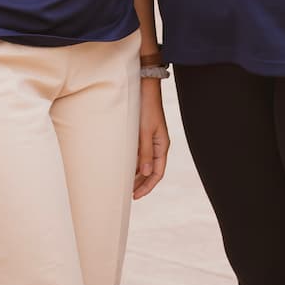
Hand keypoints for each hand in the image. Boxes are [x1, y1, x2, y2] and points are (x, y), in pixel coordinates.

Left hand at [135, 80, 170, 198]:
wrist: (145, 88)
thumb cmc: (146, 108)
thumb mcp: (145, 132)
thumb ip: (145, 152)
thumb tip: (147, 173)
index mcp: (162, 146)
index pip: (158, 173)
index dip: (148, 186)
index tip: (135, 196)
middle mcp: (157, 146)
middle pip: (151, 171)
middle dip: (141, 184)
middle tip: (128, 194)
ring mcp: (150, 140)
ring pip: (144, 164)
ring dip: (136, 175)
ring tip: (124, 184)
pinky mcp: (142, 135)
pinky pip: (139, 154)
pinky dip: (133, 163)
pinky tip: (123, 168)